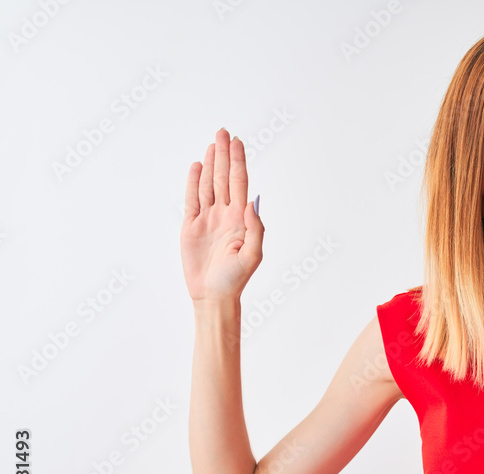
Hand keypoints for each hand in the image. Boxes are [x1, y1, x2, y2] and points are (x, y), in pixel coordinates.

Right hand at [180, 127, 263, 302]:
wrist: (213, 295)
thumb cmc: (236, 278)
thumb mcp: (253, 255)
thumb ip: (255, 228)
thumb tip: (252, 201)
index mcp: (240, 218)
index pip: (239, 183)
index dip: (238, 162)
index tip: (237, 142)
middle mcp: (225, 214)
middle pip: (223, 178)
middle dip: (224, 155)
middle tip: (223, 132)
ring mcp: (207, 218)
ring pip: (208, 184)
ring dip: (210, 163)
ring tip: (212, 144)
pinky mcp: (191, 226)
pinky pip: (192, 199)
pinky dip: (193, 182)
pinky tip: (197, 167)